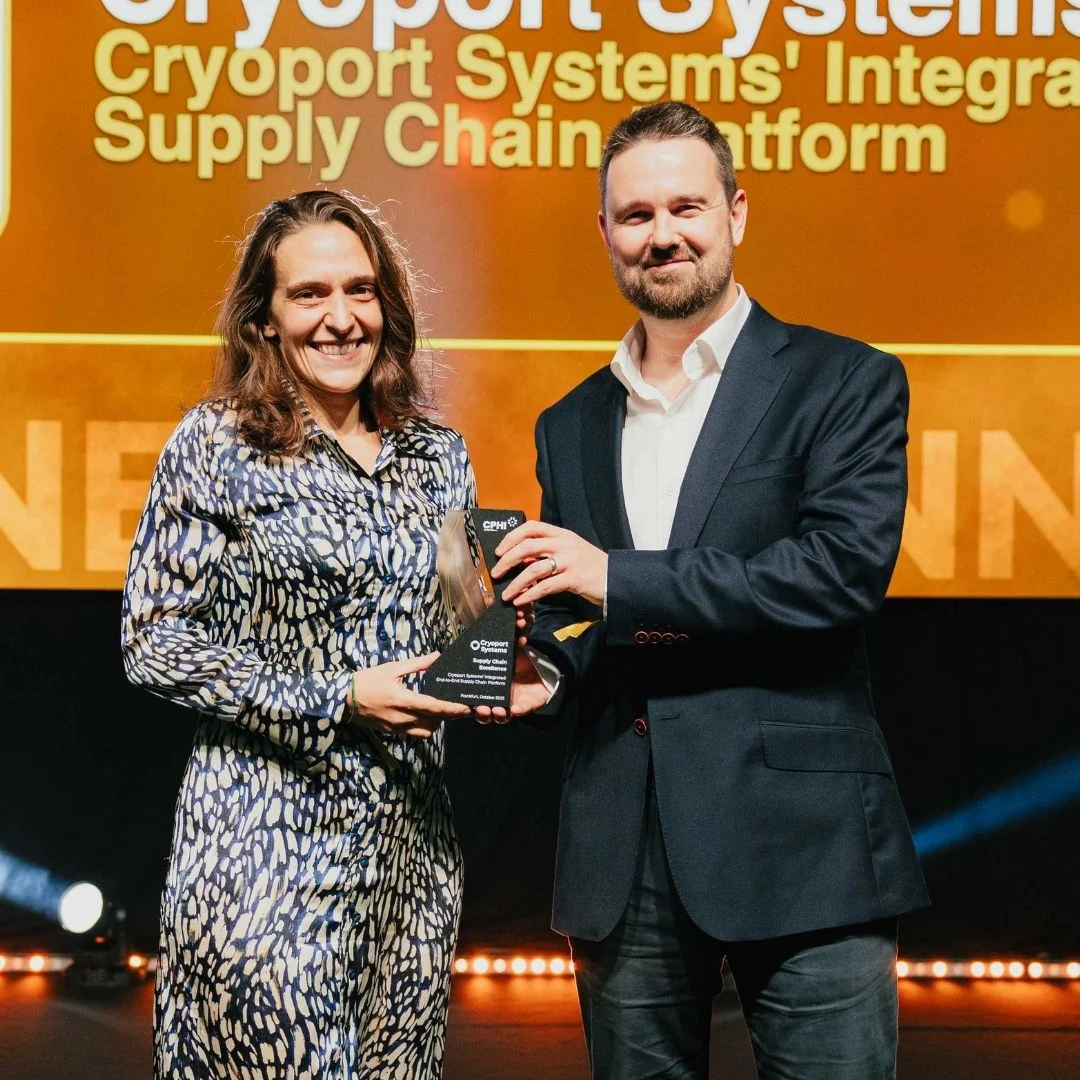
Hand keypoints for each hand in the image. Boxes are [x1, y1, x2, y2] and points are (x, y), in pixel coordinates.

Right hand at [349, 653, 471, 738]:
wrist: (343, 698)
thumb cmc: (368, 680)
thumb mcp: (393, 668)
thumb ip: (418, 664)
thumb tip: (437, 656)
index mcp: (402, 700)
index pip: (434, 708)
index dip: (453, 709)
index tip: (466, 708)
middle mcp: (401, 718)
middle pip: (434, 722)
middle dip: (449, 716)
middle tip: (459, 707)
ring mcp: (396, 728)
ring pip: (425, 732)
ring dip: (436, 723)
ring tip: (440, 710)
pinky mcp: (392, 733)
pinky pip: (414, 733)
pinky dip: (424, 726)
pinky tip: (424, 715)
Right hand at [474, 637, 552, 724]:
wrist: (543, 669)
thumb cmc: (521, 660)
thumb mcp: (511, 652)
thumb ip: (508, 642)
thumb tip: (510, 625)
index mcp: (489, 688)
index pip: (475, 699)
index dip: (469, 703)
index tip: (466, 701)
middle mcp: (498, 699)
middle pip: (485, 713)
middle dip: (482, 713)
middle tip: (481, 708)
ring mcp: (511, 704)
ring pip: (501, 716)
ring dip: (497, 715)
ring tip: (497, 710)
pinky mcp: (527, 706)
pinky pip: (521, 711)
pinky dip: (518, 711)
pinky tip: (514, 709)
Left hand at [491, 520, 607, 608]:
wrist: (616, 579)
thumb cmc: (591, 567)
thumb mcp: (570, 552)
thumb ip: (547, 552)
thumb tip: (520, 559)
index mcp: (562, 535)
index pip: (531, 527)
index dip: (512, 537)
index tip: (499, 551)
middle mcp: (564, 544)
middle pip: (528, 546)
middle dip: (507, 560)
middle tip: (496, 573)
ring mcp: (570, 561)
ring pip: (534, 569)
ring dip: (516, 583)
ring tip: (506, 595)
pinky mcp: (574, 578)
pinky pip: (546, 586)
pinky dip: (530, 594)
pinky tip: (522, 601)